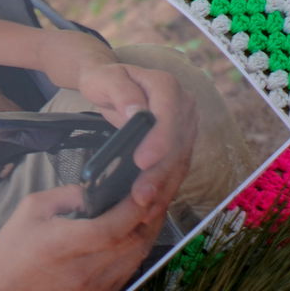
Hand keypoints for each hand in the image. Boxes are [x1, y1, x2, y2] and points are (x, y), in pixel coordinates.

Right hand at [0, 184, 167, 290]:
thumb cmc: (14, 248)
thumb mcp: (32, 207)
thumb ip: (69, 194)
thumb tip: (99, 191)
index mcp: (65, 245)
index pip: (113, 227)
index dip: (136, 207)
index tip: (147, 187)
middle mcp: (85, 271)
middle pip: (134, 242)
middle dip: (150, 216)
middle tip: (155, 194)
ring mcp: (96, 289)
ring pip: (137, 257)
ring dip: (147, 232)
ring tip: (149, 210)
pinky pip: (129, 270)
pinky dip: (135, 250)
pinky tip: (132, 235)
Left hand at [74, 62, 195, 208]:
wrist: (111, 84)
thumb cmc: (105, 80)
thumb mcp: (105, 80)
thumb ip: (121, 93)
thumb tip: (136, 112)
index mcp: (165, 85)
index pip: (168, 115)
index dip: (158, 140)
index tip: (141, 161)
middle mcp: (182, 105)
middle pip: (176, 144)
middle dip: (159, 173)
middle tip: (141, 197)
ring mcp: (185, 126)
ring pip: (179, 161)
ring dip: (163, 188)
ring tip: (145, 211)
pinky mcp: (180, 144)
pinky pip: (175, 169)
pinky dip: (164, 189)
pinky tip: (152, 208)